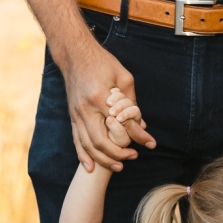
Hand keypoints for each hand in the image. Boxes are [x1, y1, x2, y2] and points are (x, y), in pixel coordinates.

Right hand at [61, 36, 154, 171]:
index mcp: (100, 97)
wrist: (75, 54)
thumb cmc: (102, 62)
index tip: (150, 144)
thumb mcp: (124, 77)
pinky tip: (90, 168)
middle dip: (118, 154)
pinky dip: (83, 156)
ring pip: (87, 145)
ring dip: (103, 159)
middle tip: (133, 157)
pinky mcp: (72, 116)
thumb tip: (142, 124)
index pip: (121, 124)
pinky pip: (76, 140)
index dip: (137, 137)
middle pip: (101, 141)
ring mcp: (76, 114)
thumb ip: (132, 101)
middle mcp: (85, 108)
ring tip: (118, 166)